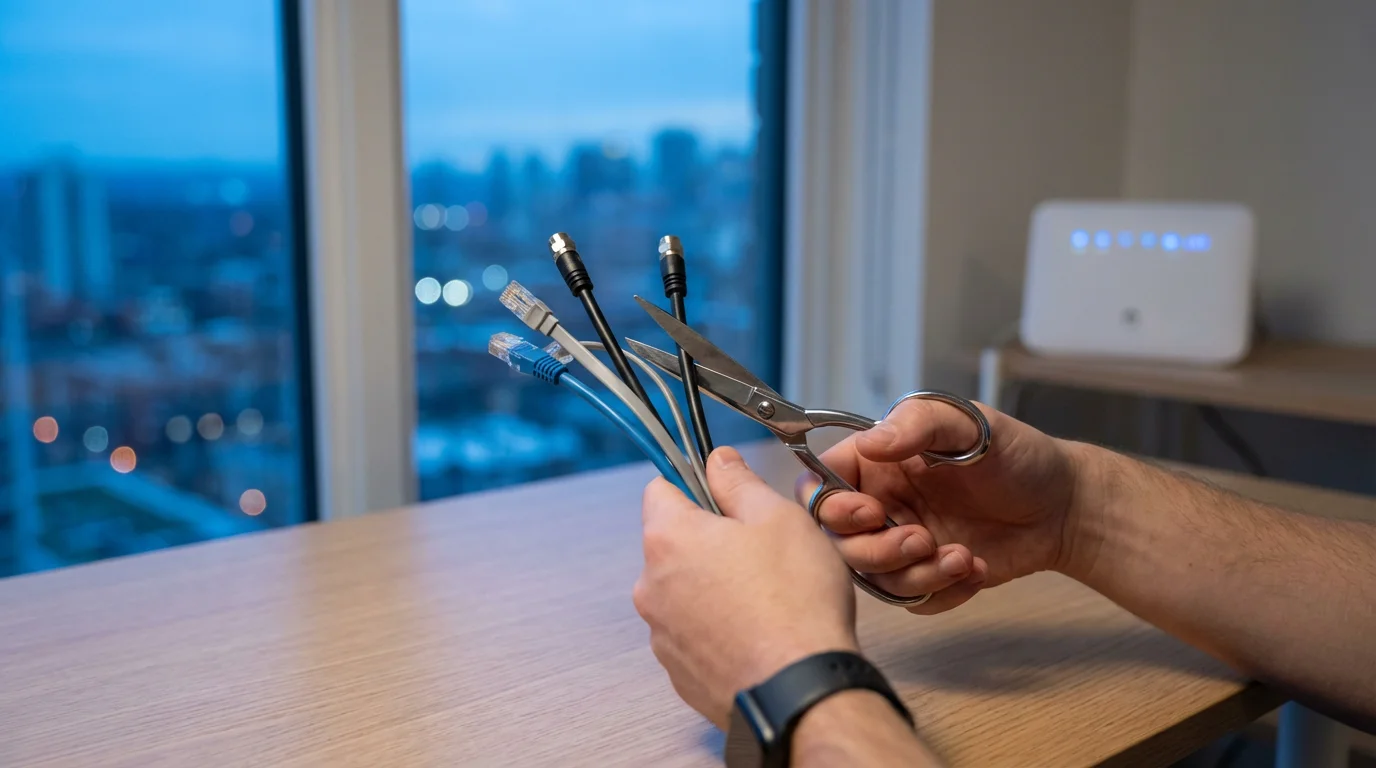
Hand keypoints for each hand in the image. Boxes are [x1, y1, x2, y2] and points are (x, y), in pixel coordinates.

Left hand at [634, 447, 859, 728]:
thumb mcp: (778, 518)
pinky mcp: (679, 672)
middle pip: (673, 543)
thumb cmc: (795, 602)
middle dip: (710, 540)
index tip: (725, 494)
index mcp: (668, 539)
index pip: (661, 488)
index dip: (695, 484)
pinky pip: (694, 634)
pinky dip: (718, 628)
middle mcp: (651, 587)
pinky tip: (757, 633)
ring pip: (684, 591)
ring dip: (713, 586)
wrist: (801, 691)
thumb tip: (719, 461)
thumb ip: (739, 483)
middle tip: (761, 550)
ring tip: (765, 599)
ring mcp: (661, 635)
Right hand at [797, 398, 1080, 613]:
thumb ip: (917, 425)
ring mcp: (902, 543)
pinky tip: (974, 568)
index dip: (830, 506)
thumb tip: (869, 443)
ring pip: (874, 578)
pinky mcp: (928, 577)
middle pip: (839, 543)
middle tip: (921, 539)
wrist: (1064, 505)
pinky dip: (941, 592)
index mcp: (876, 463)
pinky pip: (912, 601)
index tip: (870, 511)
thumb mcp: (969, 424)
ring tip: (960, 557)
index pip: (820, 485)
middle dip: (877, 550)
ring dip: (914, 575)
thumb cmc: (1017, 454)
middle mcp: (881, 504)